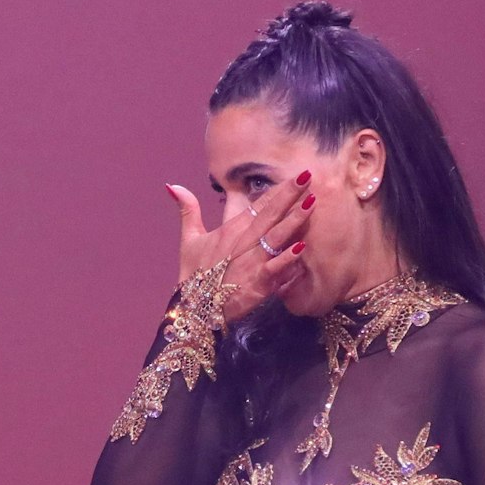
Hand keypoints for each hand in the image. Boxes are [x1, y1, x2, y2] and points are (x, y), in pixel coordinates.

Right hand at [165, 172, 314, 323]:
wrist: (194, 307)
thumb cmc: (194, 273)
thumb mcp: (189, 238)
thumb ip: (188, 210)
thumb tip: (173, 186)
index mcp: (230, 229)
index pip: (257, 205)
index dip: (277, 191)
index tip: (296, 177)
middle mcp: (242, 242)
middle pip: (269, 214)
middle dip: (289, 195)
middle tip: (307, 176)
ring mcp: (252, 262)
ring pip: (276, 236)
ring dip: (294, 220)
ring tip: (312, 203)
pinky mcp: (258, 283)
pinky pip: (275, 268)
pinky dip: (288, 258)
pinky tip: (303, 246)